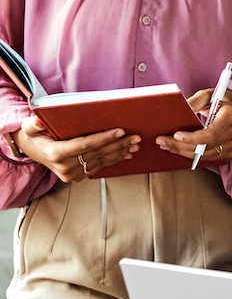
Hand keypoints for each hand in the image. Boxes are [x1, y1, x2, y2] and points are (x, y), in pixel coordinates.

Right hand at [15, 115, 140, 181]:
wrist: (31, 150)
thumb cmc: (33, 136)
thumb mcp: (28, 128)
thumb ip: (32, 124)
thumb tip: (38, 121)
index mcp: (56, 153)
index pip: (86, 145)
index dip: (104, 138)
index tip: (121, 131)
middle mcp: (64, 167)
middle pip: (97, 153)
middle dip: (119, 144)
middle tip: (136, 137)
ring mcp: (71, 174)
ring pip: (100, 161)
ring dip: (120, 153)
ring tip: (135, 145)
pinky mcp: (76, 177)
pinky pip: (98, 167)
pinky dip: (113, 160)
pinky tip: (126, 153)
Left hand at [155, 88, 231, 163]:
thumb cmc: (220, 100)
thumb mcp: (207, 95)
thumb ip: (193, 102)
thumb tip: (177, 111)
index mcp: (230, 116)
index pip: (211, 133)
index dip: (192, 138)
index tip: (176, 135)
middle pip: (205, 147)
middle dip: (181, 146)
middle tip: (162, 141)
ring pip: (204, 155)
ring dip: (183, 151)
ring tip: (167, 144)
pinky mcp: (230, 151)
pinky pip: (207, 157)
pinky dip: (192, 154)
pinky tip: (179, 148)